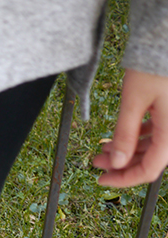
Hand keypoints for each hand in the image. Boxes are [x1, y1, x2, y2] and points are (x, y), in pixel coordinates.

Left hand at [93, 68, 167, 186]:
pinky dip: (136, 137)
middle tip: (96, 161)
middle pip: (149, 160)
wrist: (165, 37)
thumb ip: (125, 135)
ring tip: (103, 148)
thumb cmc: (154, 63)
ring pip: (151, 147)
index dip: (123, 179)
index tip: (101, 179)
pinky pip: (156, 132)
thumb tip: (116, 163)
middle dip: (120, 164)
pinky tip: (120, 136)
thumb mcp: (134, 100)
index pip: (149, 170)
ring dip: (126, 150)